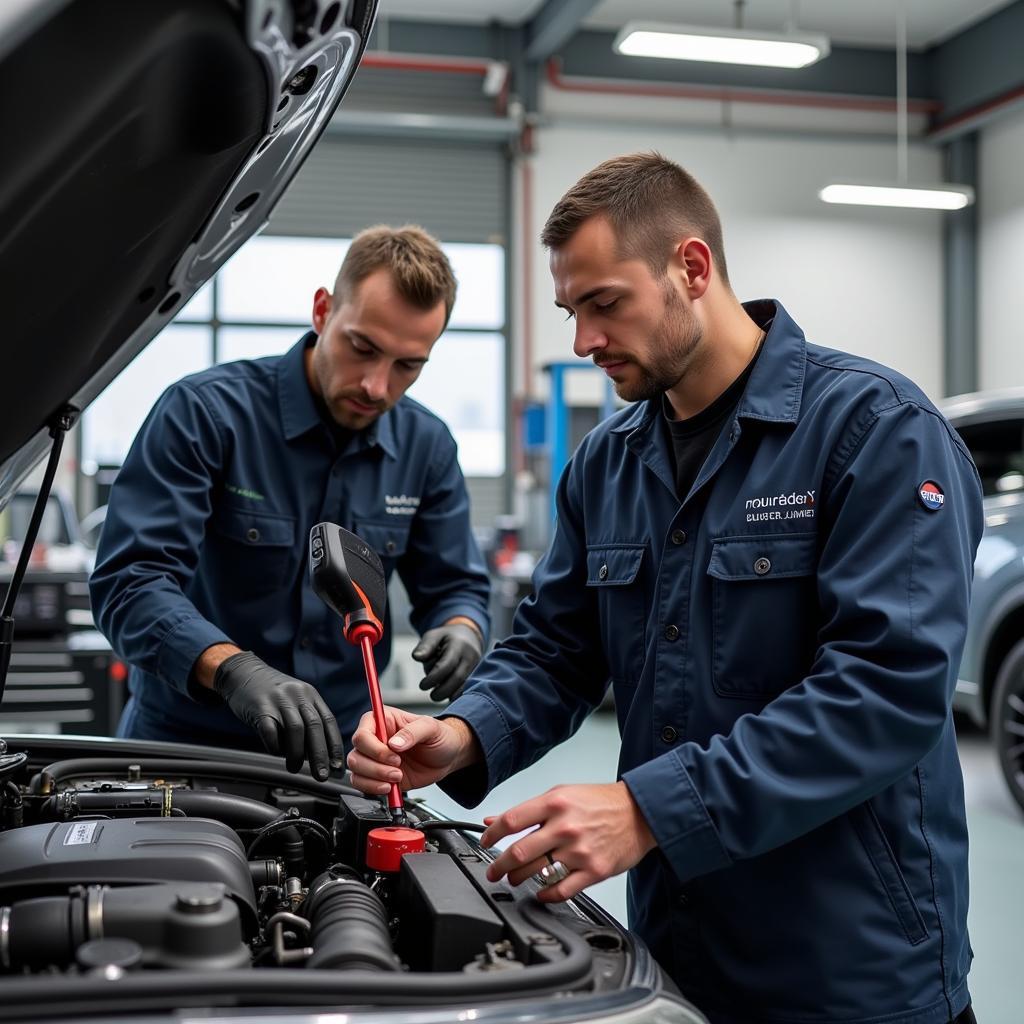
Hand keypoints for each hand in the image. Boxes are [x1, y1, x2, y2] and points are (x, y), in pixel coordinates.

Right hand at [212, 651, 342, 777]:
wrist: (243, 673)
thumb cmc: (271, 693)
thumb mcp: (295, 700)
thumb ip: (306, 721)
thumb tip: (317, 754)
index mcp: (310, 695)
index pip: (328, 722)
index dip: (334, 745)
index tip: (337, 766)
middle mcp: (298, 695)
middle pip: (315, 727)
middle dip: (320, 755)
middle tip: (321, 775)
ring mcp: (279, 700)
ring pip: (295, 729)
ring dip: (297, 754)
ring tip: (294, 768)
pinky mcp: (259, 706)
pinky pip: (270, 730)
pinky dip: (275, 745)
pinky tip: (276, 753)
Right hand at [347, 706, 478, 794]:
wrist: (448, 757)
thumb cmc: (440, 736)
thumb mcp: (431, 728)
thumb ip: (413, 732)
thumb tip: (394, 743)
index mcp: (383, 721)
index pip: (362, 734)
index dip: (374, 748)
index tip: (393, 756)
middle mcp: (375, 739)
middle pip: (356, 755)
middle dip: (375, 767)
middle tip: (397, 770)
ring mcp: (375, 759)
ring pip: (356, 771)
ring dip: (374, 779)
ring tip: (396, 778)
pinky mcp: (379, 776)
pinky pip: (363, 785)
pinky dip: (373, 789)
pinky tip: (390, 788)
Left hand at [412, 622, 482, 701]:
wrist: (469, 637)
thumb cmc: (447, 638)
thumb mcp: (434, 636)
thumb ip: (425, 646)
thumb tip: (416, 657)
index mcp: (459, 645)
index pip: (447, 664)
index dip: (434, 677)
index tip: (422, 686)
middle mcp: (470, 657)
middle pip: (458, 678)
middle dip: (443, 691)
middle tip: (432, 696)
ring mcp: (476, 667)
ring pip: (465, 686)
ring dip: (450, 694)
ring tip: (437, 695)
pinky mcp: (477, 676)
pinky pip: (468, 688)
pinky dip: (457, 695)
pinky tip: (448, 697)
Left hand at [480, 782, 657, 902]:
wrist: (639, 813)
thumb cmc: (600, 802)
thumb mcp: (562, 794)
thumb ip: (528, 809)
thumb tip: (494, 819)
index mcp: (555, 803)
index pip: (511, 820)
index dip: (491, 834)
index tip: (486, 842)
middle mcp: (565, 827)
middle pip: (519, 852)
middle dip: (499, 866)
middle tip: (493, 872)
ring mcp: (579, 851)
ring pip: (537, 873)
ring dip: (518, 879)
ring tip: (514, 879)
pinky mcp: (593, 871)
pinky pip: (561, 890)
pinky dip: (545, 895)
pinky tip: (539, 892)